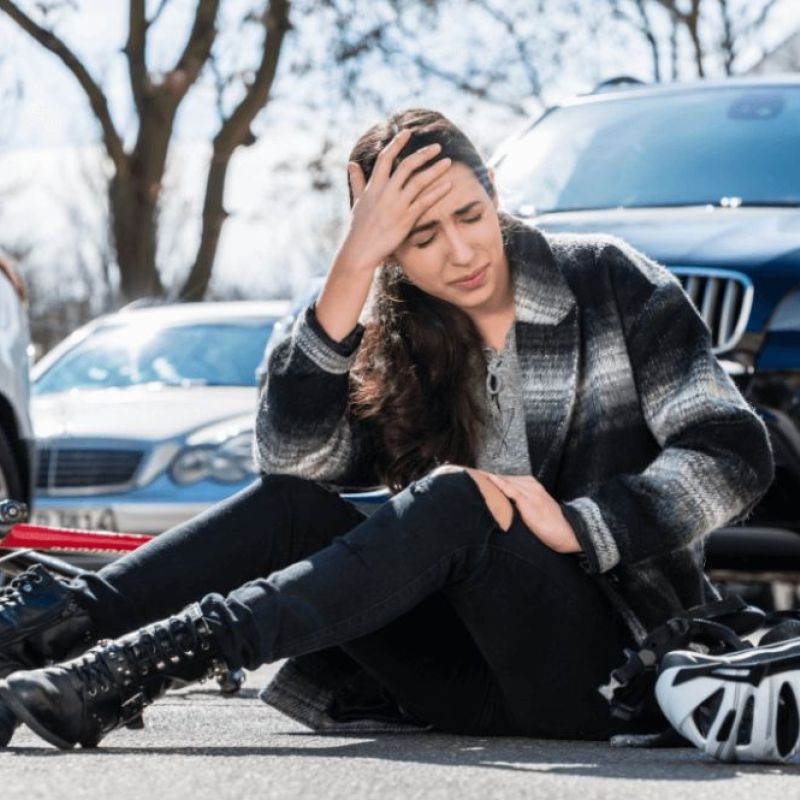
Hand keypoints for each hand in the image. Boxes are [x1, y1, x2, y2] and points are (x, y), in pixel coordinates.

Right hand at [341, 128, 453, 272]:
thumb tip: (351, 164)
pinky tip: (449, 185)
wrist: (360, 250)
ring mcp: (396, 206)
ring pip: (419, 181)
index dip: (397, 143)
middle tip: (438, 147)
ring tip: (448, 162)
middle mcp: (385, 193)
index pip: (386, 158)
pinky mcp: (406, 219)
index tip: (407, 132)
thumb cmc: (358, 228)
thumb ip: (357, 180)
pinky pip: (425, 202)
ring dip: (435, 170)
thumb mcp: (357, 201)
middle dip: (423, 154)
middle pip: (406, 166)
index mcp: (374, 186)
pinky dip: (437, 192)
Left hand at [481, 472, 581, 554]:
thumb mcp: (535, 511)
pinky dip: (499, 483)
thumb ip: (521, 506)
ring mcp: (530, 493)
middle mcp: (531, 486)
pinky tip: (489, 478)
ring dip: (490, 477)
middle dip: (487, 475)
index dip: (492, 476)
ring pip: (506, 481)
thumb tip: (503, 509)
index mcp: (532, 486)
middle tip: (469, 472)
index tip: (476, 474)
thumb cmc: (551, 525)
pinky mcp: (529, 502)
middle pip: (505, 477)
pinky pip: (511, 490)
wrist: (568, 533)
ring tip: (473, 473)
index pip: (508, 478)